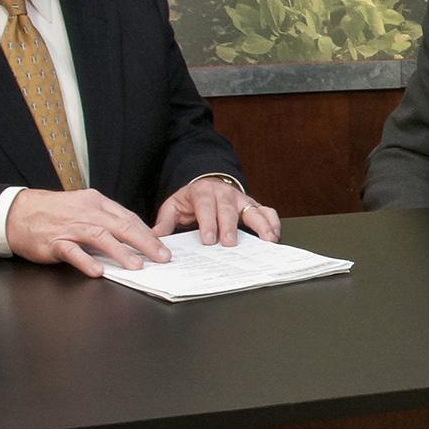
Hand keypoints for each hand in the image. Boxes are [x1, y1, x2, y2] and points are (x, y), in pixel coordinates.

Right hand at [6, 188, 169, 277]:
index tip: (162, 247)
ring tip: (137, 266)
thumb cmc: (54, 212)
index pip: (128, 217)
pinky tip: (98, 271)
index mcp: (96, 203)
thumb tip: (134, 236)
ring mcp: (69, 227)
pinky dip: (85, 261)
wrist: (17, 212)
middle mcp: (86, 212)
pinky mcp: (53, 241)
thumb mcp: (84, 208)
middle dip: (144, 243)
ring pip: (99, 237)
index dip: (147, 233)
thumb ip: (107, 220)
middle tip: (161, 257)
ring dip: (120, 252)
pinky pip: (72, 251)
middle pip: (120, 226)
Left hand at [153, 177, 280, 247]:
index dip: (208, 222)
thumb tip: (154, 238)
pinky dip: (272, 222)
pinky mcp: (253, 205)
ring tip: (267, 239)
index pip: (206, 206)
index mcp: (203, 192)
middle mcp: (224, 193)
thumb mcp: (174, 206)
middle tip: (230, 244)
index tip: (209, 239)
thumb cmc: (191, 200)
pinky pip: (266, 211)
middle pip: (229, 210)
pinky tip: (274, 235)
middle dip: (230, 227)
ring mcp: (241, 199)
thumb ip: (165, 222)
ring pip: (252, 210)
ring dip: (261, 225)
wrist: (207, 184)